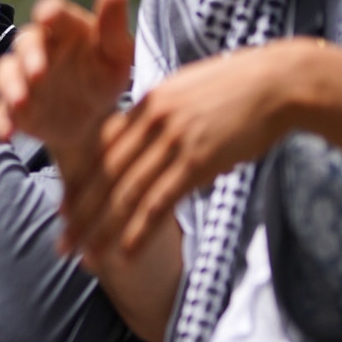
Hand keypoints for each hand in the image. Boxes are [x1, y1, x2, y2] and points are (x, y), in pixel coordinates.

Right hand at [0, 0, 133, 156]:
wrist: (93, 122)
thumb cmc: (105, 76)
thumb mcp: (117, 53)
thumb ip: (113, 24)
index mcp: (64, 29)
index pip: (53, 12)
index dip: (49, 11)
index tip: (47, 15)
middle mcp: (37, 48)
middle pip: (26, 43)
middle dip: (29, 56)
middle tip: (38, 72)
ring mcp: (22, 77)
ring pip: (7, 74)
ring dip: (11, 87)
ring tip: (21, 103)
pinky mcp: (13, 106)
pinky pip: (2, 111)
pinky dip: (2, 121)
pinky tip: (6, 133)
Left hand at [64, 40, 303, 257]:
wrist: (280, 82)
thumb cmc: (239, 88)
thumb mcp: (187, 92)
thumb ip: (161, 117)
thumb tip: (149, 142)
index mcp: (145, 105)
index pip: (100, 152)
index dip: (80, 186)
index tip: (64, 211)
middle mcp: (151, 123)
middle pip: (104, 177)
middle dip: (80, 216)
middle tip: (62, 244)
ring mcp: (173, 142)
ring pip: (125, 195)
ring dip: (102, 232)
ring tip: (86, 260)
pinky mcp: (197, 161)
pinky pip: (159, 203)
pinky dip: (138, 232)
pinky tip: (123, 255)